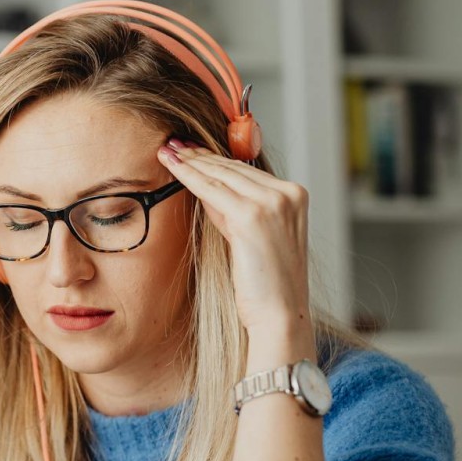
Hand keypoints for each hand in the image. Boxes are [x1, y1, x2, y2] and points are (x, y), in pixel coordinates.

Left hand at [157, 139, 310, 337]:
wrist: (279, 316)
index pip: (246, 171)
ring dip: (191, 161)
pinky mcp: (252, 216)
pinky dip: (190, 177)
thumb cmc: (265, 288)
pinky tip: (172, 167)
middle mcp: (288, 194)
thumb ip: (235, 213)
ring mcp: (273, 202)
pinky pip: (212, 190)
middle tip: (173, 144)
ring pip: (221, 175)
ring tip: (167, 151)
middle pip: (233, 168)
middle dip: (200, 155)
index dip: (215, 160)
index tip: (192, 150)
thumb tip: (208, 192)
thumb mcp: (252, 240)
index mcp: (294, 196)